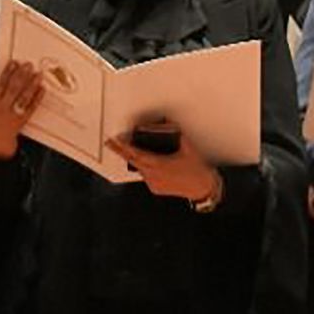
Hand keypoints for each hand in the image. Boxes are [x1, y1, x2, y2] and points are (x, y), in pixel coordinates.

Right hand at [0, 60, 43, 160]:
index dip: (6, 73)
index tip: (14, 62)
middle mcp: (0, 107)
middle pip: (12, 89)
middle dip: (21, 76)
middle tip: (29, 65)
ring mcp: (12, 114)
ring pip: (23, 97)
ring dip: (31, 85)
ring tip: (38, 74)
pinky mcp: (23, 119)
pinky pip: (31, 107)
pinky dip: (37, 97)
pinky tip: (42, 88)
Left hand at [106, 134, 221, 202]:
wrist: (203, 188)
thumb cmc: (197, 169)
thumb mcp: (188, 148)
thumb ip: (177, 135)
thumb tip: (169, 124)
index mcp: (159, 164)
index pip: (136, 153)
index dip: (123, 146)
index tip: (115, 140)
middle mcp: (153, 175)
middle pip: (132, 161)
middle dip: (121, 151)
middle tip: (110, 143)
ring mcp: (153, 184)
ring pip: (140, 169)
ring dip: (139, 161)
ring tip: (145, 155)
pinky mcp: (155, 189)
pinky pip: (147, 177)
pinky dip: (148, 170)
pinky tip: (158, 168)